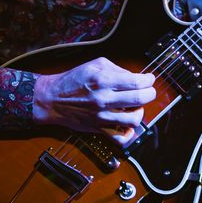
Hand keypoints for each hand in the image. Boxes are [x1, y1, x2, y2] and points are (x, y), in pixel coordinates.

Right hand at [33, 57, 156, 145]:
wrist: (51, 99)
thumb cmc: (73, 80)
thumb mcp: (94, 65)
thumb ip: (117, 69)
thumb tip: (135, 77)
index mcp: (103, 80)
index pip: (137, 81)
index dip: (148, 80)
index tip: (149, 79)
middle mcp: (103, 98)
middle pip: (140, 99)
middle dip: (150, 94)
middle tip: (148, 91)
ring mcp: (101, 116)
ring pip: (134, 119)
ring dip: (140, 113)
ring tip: (136, 108)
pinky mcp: (98, 128)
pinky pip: (120, 138)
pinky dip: (128, 134)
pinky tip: (127, 125)